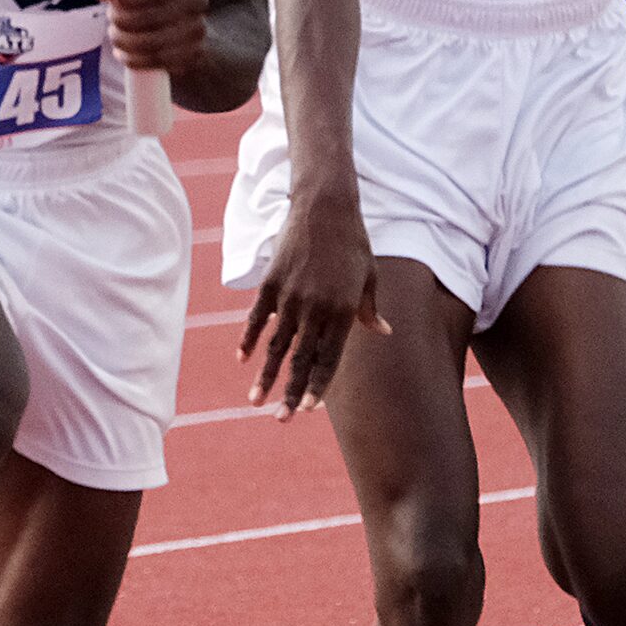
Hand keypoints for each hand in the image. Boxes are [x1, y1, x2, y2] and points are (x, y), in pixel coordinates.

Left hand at [92, 0, 208, 75]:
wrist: (179, 29)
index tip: (116, 1)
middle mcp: (198, 0)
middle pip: (155, 16)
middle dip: (125, 20)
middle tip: (112, 20)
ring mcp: (198, 28)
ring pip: (155, 42)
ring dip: (128, 41)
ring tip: (116, 37)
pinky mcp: (194, 53)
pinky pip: (160, 60)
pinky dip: (136, 59)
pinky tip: (125, 54)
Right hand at [239, 188, 388, 413]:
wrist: (324, 205)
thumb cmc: (352, 240)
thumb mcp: (368, 275)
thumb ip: (369, 309)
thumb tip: (383, 332)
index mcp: (343, 311)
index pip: (329, 359)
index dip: (318, 386)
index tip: (309, 410)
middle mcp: (316, 309)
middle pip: (301, 360)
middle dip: (291, 393)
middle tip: (282, 420)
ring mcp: (291, 297)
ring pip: (277, 345)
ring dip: (266, 375)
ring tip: (256, 400)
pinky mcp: (271, 282)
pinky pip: (257, 318)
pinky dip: (249, 339)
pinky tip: (242, 360)